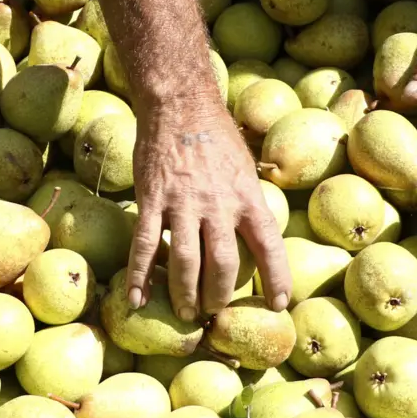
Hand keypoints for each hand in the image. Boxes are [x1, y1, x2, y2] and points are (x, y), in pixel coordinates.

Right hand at [126, 96, 290, 319]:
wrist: (179, 105)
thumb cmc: (215, 135)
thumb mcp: (245, 166)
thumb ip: (250, 201)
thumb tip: (259, 231)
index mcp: (247, 197)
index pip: (268, 246)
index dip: (276, 278)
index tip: (279, 304)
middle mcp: (217, 204)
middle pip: (222, 264)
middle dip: (218, 294)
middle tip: (213, 310)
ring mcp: (182, 203)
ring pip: (184, 261)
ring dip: (184, 293)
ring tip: (185, 312)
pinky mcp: (152, 200)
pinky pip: (144, 244)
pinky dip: (140, 275)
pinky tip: (138, 299)